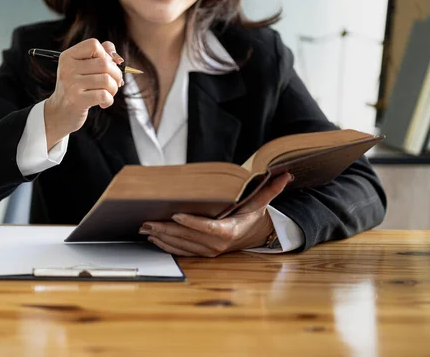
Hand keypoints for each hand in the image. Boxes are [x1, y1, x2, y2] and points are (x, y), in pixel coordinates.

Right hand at [44, 38, 124, 149]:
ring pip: (106, 80)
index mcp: (68, 56)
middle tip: (114, 83)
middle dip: (116, 74)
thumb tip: (118, 57)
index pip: (94, 45)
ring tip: (108, 94)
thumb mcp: (83, 68)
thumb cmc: (76, 88)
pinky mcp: (77, 100)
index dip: (106, 55)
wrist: (60, 112)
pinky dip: (109, 100)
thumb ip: (101, 56)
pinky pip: (104, 95)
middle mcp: (67, 68)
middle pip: (105, 63)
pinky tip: (103, 103)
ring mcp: (71, 84)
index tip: (106, 67)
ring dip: (114, 89)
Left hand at [139, 173, 293, 256]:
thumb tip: (285, 174)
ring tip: (145, 228)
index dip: (191, 223)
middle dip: (165, 229)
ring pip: (181, 245)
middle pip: (188, 237)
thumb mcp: (260, 202)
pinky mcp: (202, 254)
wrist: (253, 236)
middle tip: (147, 220)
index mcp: (229, 231)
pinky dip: (166, 246)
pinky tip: (154, 239)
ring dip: (162, 237)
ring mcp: (209, 251)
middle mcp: (217, 245)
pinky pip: (181, 251)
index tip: (175, 216)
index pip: (208, 227)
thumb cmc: (252, 216)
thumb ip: (271, 189)